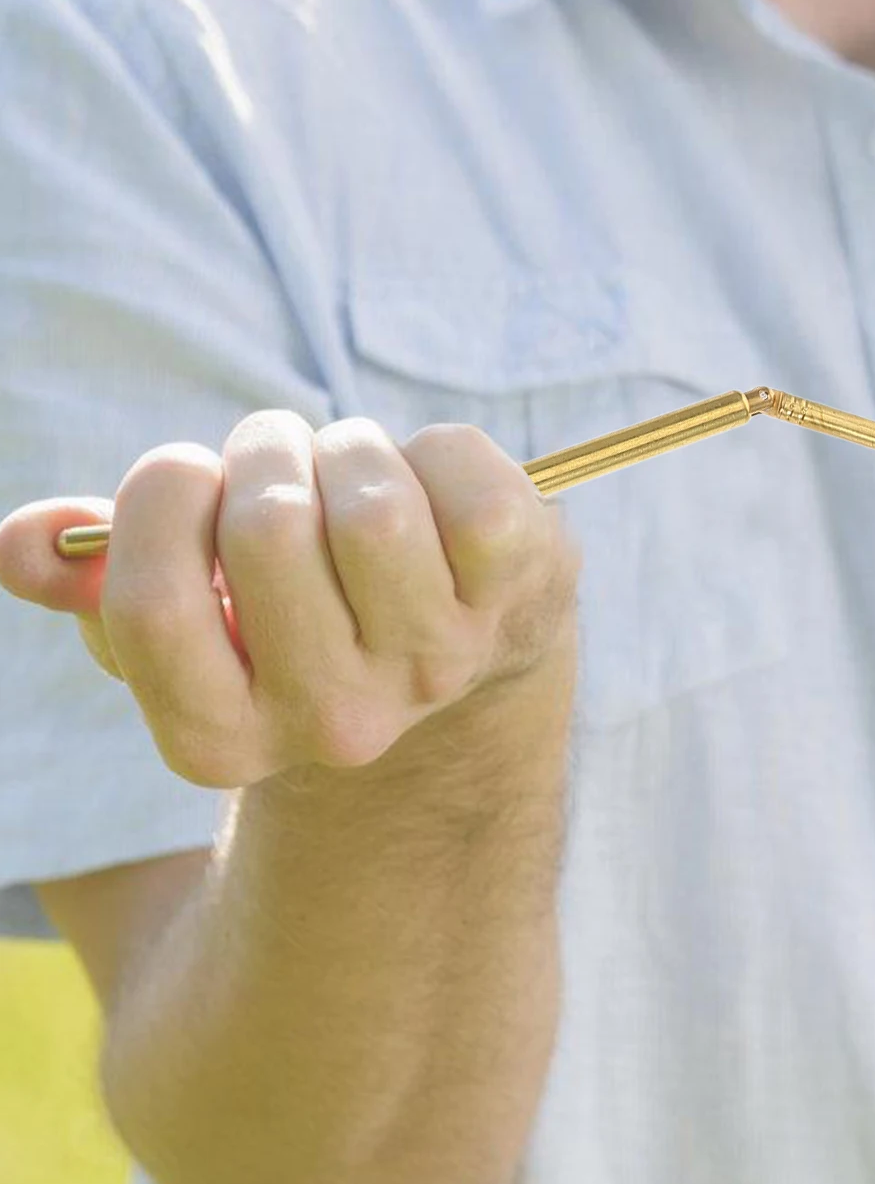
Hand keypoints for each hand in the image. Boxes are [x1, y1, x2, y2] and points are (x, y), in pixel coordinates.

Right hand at [0, 413, 580, 786]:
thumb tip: (22, 544)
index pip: (149, 605)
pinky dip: (443, 447)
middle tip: (287, 467)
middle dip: (262, 455)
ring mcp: (436, 666)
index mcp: (226, 735)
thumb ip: (98, 578)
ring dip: (351, 447)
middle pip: (266, 531)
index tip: (189, 476)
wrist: (467, 639)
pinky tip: (440, 488)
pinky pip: (462, 477)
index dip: (157, 500)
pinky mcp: (516, 599)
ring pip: (369, 503)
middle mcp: (336, 723)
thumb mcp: (196, 606)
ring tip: (361, 474)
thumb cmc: (308, 602)